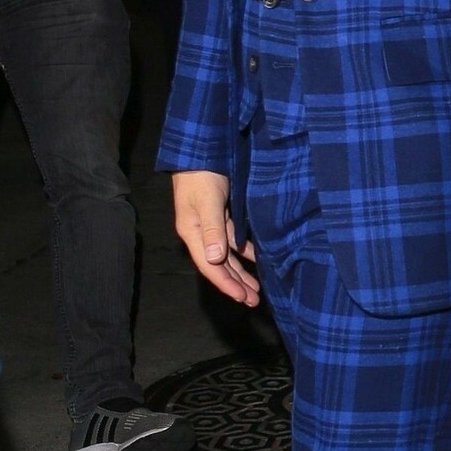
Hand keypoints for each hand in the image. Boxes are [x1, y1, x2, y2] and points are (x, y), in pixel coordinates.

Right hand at [173, 169, 260, 304]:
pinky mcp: (222, 214)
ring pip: (228, 255)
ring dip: (241, 271)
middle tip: (253, 301)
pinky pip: (233, 240)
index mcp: (192, 232)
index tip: (242, 298)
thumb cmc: (201, 174)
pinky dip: (244, 251)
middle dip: (236, 284)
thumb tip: (216, 259)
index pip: (210, 266)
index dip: (226, 284)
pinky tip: (257, 259)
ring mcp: (211, 224)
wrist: (200, 149)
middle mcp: (201, 232)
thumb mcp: (207, 200)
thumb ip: (213, 228)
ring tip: (256, 288)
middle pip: (219, 265)